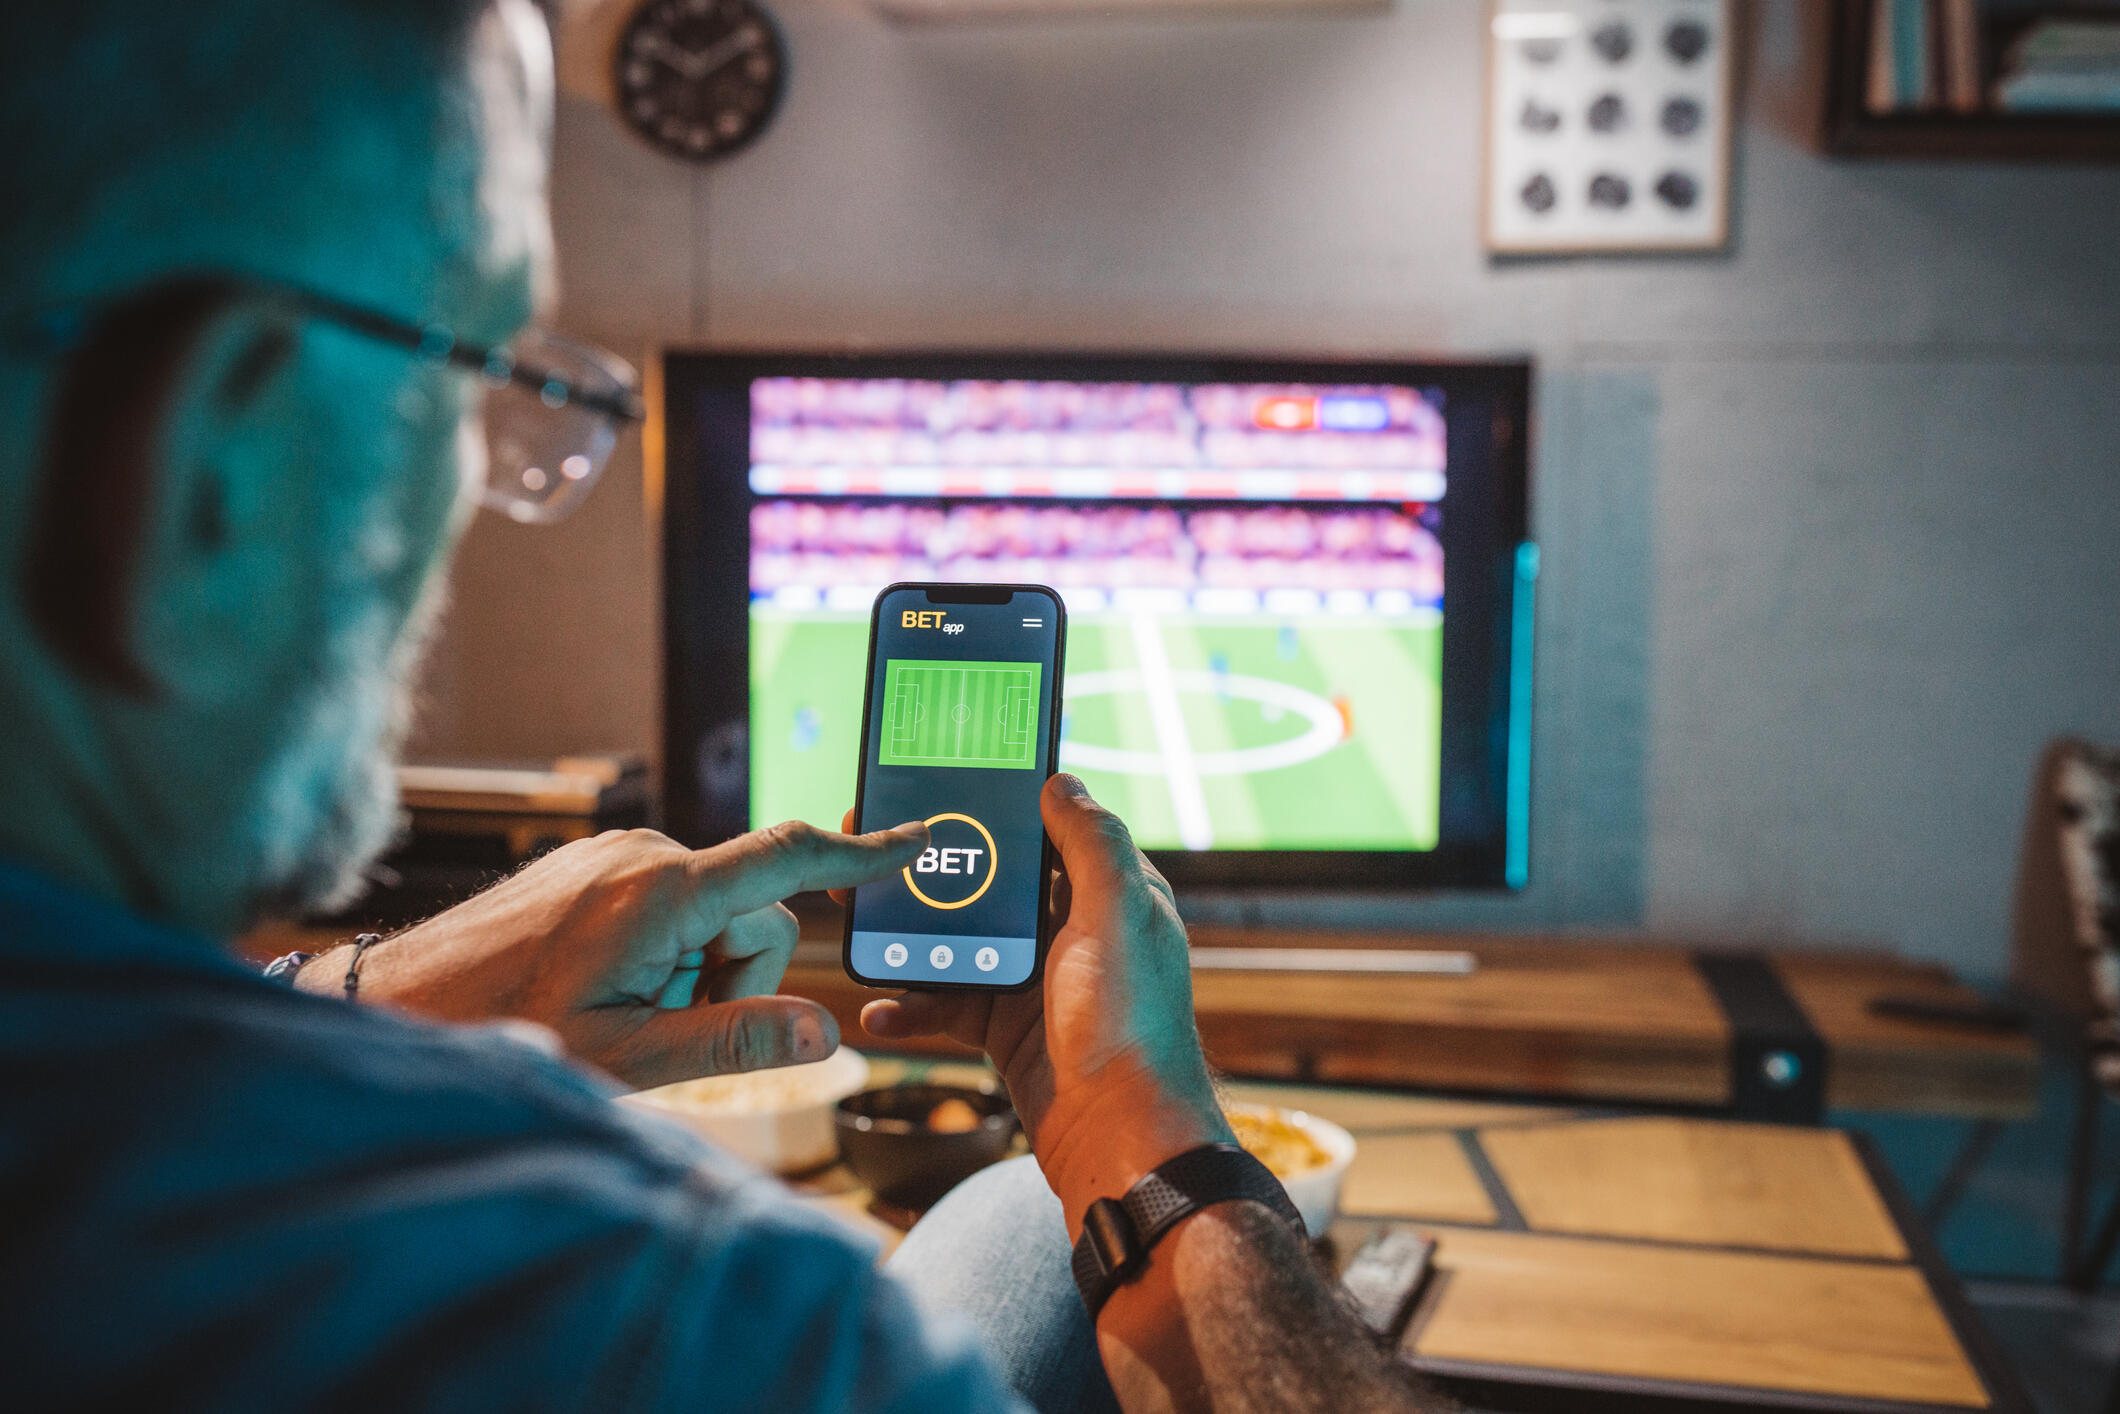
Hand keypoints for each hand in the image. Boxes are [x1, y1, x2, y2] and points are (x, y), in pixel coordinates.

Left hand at [300, 820, 926, 1087]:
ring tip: (625, 1011)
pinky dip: (667, 952)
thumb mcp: (630, 1059)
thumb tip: (826, 1031)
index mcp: (664, 892)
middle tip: (662, 1027)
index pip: (789, 860)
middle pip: (758, 915)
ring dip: (697, 971)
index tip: (918, 839)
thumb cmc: (508, 1031)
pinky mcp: (603, 862)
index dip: (862, 856)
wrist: (405, 1000)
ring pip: (719, 915)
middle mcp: (648, 854)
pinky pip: (676, 904)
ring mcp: (621, 853)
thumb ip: (735, 1041)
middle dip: (737, 978)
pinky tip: (610, 987)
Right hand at [846, 776, 1229, 1231]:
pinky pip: (950, 1003)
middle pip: (994, 884)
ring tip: (858, 923)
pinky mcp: (1011, 1029)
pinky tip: (880, 1011)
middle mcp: (1078, 932)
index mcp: (1110, 895)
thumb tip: (1060, 781)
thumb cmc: (1129, 1027)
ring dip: (911, 937)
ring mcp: (1041, 982)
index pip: (1050, 831)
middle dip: (935, 870)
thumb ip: (1092, 844)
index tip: (939, 787)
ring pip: (962, 942)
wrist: (1120, 1142)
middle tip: (870, 853)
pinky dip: (914, 1005)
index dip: (998, 807)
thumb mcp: (1117, 915)